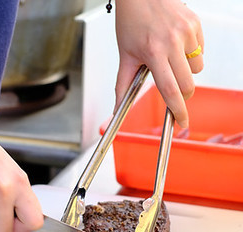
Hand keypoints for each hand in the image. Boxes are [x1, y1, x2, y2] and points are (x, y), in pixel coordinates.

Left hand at [115, 0, 202, 127]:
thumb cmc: (131, 22)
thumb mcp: (125, 55)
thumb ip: (123, 84)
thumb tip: (117, 108)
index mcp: (154, 52)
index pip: (169, 90)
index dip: (176, 110)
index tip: (181, 123)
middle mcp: (173, 42)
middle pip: (188, 84)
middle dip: (182, 94)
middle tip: (172, 89)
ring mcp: (188, 32)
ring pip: (197, 68)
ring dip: (185, 70)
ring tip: (168, 56)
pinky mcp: (197, 24)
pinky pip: (200, 51)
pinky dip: (190, 54)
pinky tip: (176, 43)